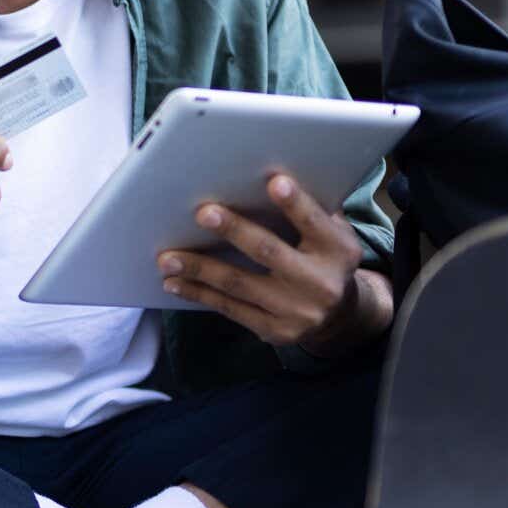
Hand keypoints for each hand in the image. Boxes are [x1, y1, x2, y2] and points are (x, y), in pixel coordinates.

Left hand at [156, 172, 372, 350]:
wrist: (340, 315)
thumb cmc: (324, 257)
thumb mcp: (331, 234)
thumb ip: (309, 211)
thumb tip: (264, 177)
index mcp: (338, 250)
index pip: (314, 222)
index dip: (295, 204)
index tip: (274, 181)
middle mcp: (321, 283)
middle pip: (269, 252)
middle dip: (235, 231)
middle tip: (203, 213)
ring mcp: (297, 311)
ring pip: (239, 284)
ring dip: (199, 269)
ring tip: (167, 258)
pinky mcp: (275, 331)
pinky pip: (230, 309)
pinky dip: (199, 294)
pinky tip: (174, 283)